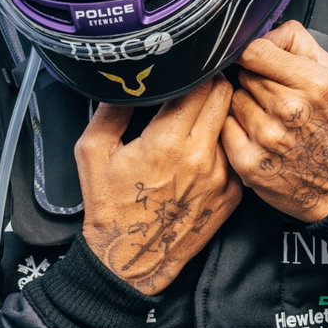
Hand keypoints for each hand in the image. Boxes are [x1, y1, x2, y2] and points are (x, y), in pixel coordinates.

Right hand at [75, 77, 242, 294]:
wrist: (132, 258)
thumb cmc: (111, 206)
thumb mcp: (92, 151)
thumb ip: (110, 110)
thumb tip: (126, 80)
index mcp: (168, 142)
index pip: (202, 86)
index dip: (196, 72)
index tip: (187, 69)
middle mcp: (201, 157)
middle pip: (225, 97)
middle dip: (212, 86)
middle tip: (197, 86)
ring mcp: (221, 177)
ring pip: (232, 124)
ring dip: (219, 115)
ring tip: (198, 118)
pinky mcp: (233, 194)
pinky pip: (234, 154)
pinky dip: (222, 146)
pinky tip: (201, 152)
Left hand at [224, 20, 327, 221]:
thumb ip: (297, 42)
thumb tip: (263, 32)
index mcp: (313, 84)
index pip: (255, 50)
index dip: (255, 54)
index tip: (258, 61)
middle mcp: (289, 110)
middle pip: (244, 74)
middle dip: (256, 81)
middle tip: (276, 98)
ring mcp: (266, 138)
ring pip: (233, 99)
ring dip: (246, 105)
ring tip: (270, 119)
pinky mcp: (248, 162)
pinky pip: (225, 127)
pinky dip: (237, 129)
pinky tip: (259, 136)